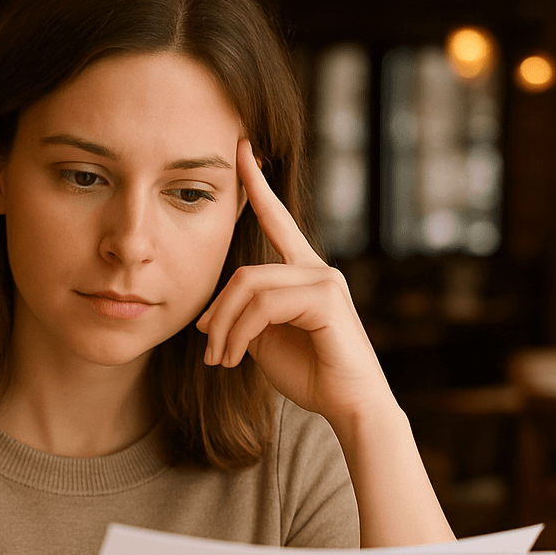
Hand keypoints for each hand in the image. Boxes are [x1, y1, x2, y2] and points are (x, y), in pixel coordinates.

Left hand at [196, 140, 394, 430]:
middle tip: (208, 351)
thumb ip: (242, 318)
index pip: (277, 220)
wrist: (348, 406)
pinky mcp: (325, 298)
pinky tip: (236, 358)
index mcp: (303, 274)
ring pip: (249, 287)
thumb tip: (207, 317)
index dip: (258, 184)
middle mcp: (316, 269)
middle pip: (244, 272)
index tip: (241, 148)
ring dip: (225, 327)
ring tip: (220, 360)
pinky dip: (241, 333)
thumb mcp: (264, 342)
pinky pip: (264, 306)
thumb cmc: (311, 375)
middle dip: (217, 312)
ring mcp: (324, 280)